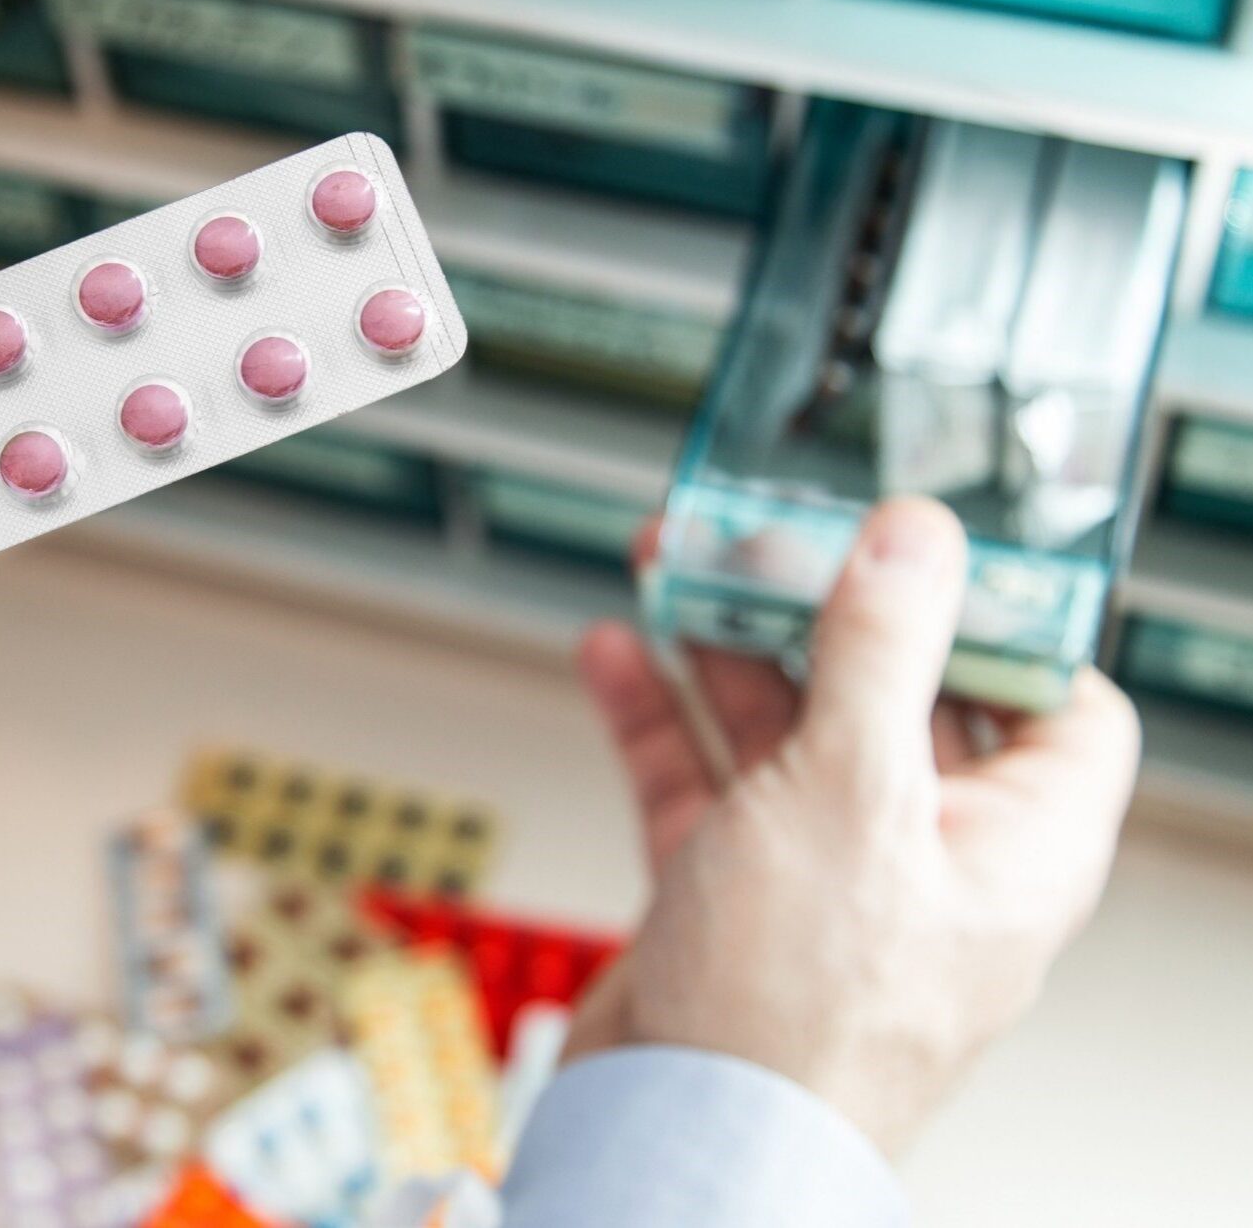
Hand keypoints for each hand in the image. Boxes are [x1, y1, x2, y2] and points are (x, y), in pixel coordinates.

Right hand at [566, 497, 1139, 1153]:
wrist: (675, 1136)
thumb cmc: (797, 1014)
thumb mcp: (852, 793)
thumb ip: (881, 652)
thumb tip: (916, 540)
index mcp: (1013, 842)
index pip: (1052, 700)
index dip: (1000, 614)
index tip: (926, 543)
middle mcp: (926, 855)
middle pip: (895, 694)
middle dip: (826, 608)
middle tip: (769, 534)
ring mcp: (823, 873)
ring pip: (785, 728)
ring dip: (729, 645)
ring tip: (678, 564)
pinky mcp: (732, 889)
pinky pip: (701, 780)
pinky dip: (659, 716)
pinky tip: (619, 656)